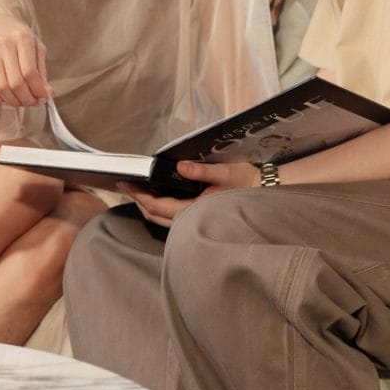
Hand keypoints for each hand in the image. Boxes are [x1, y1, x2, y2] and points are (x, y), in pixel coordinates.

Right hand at [0, 18, 51, 107]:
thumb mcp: (36, 46)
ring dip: (13, 101)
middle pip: (16, 82)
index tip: (43, 98)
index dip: (38, 90)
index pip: (30, 72)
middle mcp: (4, 44)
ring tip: (21, 102)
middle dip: (27, 99)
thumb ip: (42, 70)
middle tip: (33, 103)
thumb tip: (48, 94)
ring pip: (1, 87)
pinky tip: (5, 98)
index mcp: (22, 38)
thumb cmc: (18, 35)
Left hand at [119, 160, 263, 228]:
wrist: (265, 194)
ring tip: (136, 188)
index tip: (124, 182)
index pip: (156, 206)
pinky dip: (158, 207)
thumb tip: (180, 166)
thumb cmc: (248, 184)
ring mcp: (193, 222)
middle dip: (137, 200)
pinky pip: (170, 218)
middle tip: (125, 183)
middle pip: (154, 215)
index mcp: (194, 211)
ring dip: (146, 204)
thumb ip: (202, 171)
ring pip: (161, 219)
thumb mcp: (226, 172)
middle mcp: (191, 221)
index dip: (138, 194)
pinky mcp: (197, 219)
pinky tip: (156, 195)